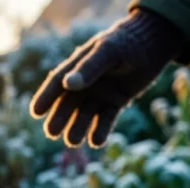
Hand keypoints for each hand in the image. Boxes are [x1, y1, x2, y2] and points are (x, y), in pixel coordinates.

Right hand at [30, 8, 185, 147]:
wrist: (153, 43)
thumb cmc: (127, 42)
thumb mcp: (108, 51)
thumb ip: (89, 68)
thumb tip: (68, 85)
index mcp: (77, 68)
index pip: (57, 84)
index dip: (45, 98)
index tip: (36, 113)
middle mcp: (85, 84)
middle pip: (68, 105)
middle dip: (59, 119)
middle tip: (51, 133)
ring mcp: (100, 95)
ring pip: (85, 116)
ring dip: (78, 129)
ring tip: (73, 141)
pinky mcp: (115, 104)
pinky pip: (105, 120)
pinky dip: (100, 132)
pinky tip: (96, 142)